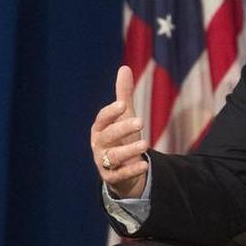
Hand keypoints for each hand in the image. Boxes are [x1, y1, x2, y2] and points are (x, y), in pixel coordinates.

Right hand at [90, 66, 148, 197]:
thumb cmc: (120, 137)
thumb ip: (123, 95)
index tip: (122, 105)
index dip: (110, 113)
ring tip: (146, 143)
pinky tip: (144, 165)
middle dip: (122, 129)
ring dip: (129, 150)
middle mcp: (99, 145)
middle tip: (141, 122)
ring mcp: (103, 162)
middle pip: (108, 136)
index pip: (102, 119)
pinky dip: (131, 170)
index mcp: (100, 129)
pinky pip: (120, 175)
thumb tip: (124, 68)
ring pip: (113, 156)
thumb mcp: (123, 117)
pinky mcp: (112, 178)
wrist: (120, 168)